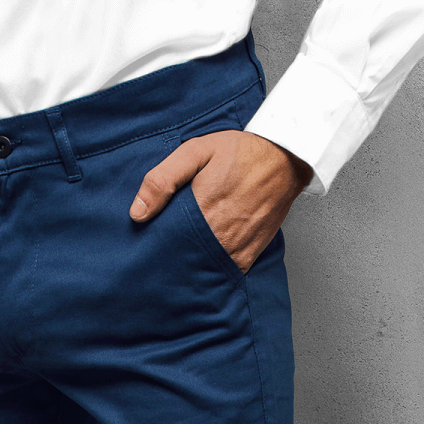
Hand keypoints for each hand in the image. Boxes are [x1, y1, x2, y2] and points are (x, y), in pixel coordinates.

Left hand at [129, 132, 312, 273]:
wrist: (286, 157)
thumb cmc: (242, 151)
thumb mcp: (196, 151)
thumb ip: (163, 179)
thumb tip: (137, 213)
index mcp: (201, 213)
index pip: (165, 245)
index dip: (153, 248)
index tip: (145, 248)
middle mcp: (219, 237)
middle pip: (182, 261)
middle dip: (169, 259)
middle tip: (158, 256)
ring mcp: (236, 249)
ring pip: (203, 270)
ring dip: (190, 267)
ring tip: (179, 260)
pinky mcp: (249, 255)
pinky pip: (225, 273)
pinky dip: (212, 270)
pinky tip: (202, 262)